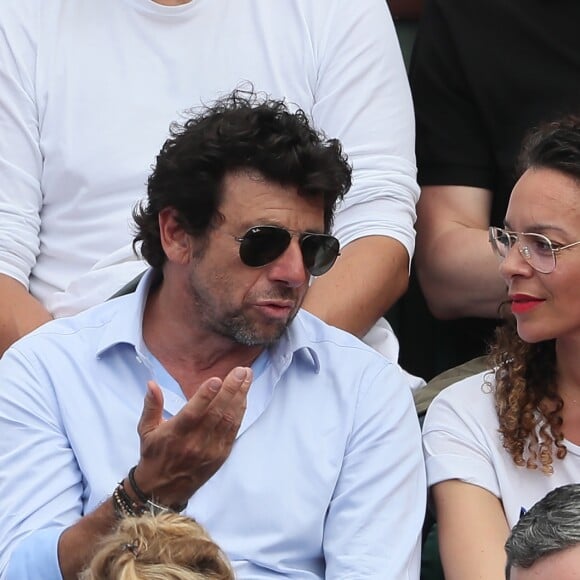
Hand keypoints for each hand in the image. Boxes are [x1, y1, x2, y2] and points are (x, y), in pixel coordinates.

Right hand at [132, 366, 251, 506]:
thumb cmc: (154, 454)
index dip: (205, 396)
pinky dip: (240, 411)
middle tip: (240, 371)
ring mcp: (210, 450)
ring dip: (240, 396)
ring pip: (228, 419)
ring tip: (247, 377)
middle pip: (216, 413)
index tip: (216, 379)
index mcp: (174, 434)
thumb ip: (151, 405)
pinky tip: (245, 396)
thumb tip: (152, 383)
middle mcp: (194, 443)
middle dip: (230, 389)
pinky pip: (233, 430)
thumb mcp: (146, 430)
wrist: (162, 490)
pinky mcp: (221, 454)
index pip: (192, 413)